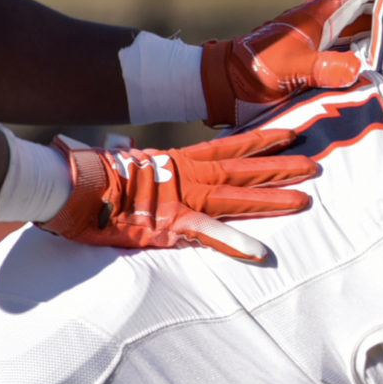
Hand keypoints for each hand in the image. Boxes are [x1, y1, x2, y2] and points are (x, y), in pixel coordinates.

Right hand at [39, 127, 316, 263]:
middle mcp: (188, 176)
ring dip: (272, 200)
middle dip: (281, 168)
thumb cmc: (89, 177)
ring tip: (305, 201)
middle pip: (244, 171)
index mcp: (179, 162)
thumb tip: (131, 149)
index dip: (262, 139)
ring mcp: (182, 199)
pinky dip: (234, 243)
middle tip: (317, 165)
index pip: (230, 147)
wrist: (66, 185)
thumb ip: (140, 161)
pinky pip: (208, 235)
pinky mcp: (169, 225)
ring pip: (237, 198)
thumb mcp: (124, 163)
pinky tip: (261, 252)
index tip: (290, 131)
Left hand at [200, 0, 382, 125]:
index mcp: (318, 15)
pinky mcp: (318, 59)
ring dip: (381, 36)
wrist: (226, 85)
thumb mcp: (292, 70)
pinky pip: (351, 52)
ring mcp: (320, 41)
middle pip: (364, 11)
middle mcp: (323, 24)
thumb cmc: (256, 70)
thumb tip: (357, 69)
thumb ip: (324, 68)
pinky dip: (368, 55)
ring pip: (359, 32)